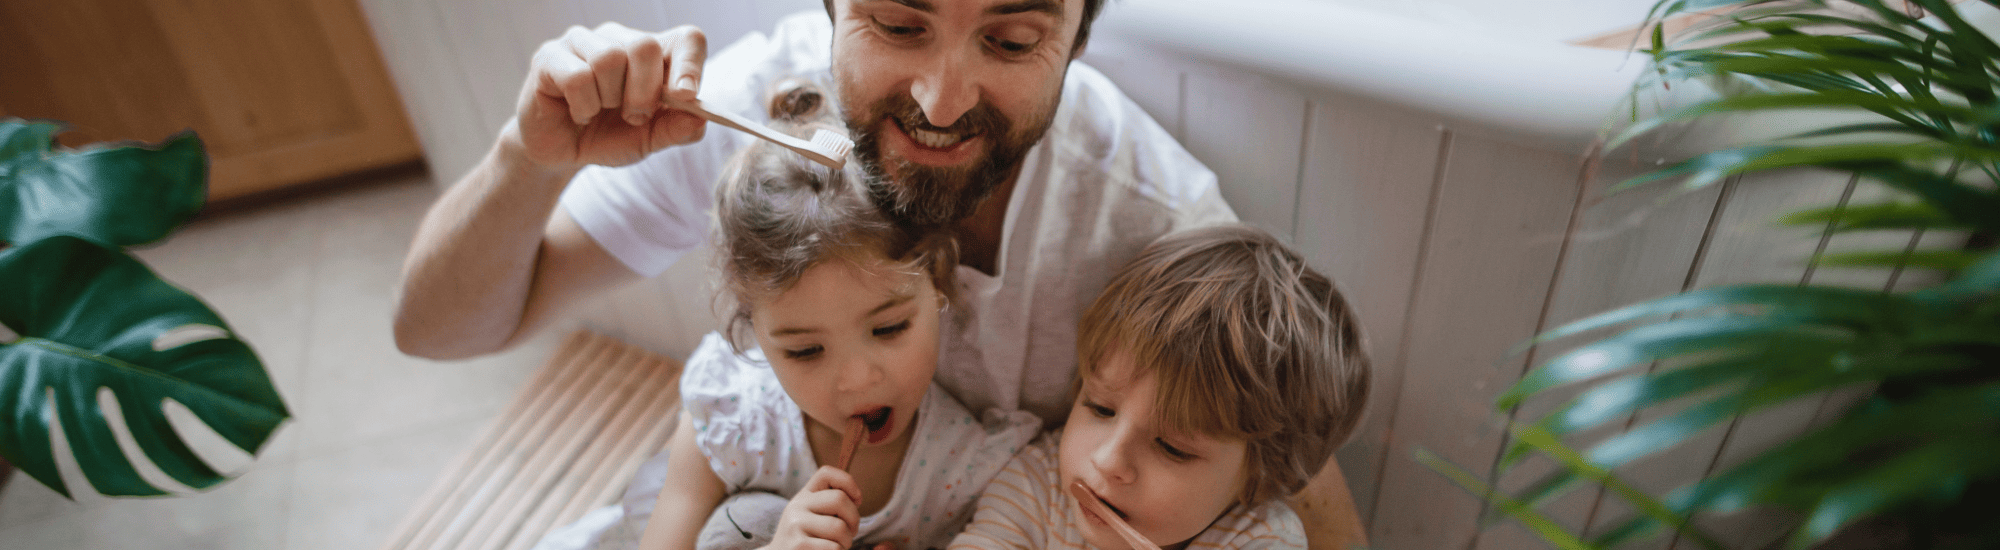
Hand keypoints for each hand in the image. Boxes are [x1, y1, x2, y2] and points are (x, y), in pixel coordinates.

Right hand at [506, 22, 708, 170]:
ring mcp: (583, 42)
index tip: (687, 95)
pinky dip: (583, 106)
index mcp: (652, 55)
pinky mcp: (550, 55)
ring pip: (610, 58)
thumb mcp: (647, 141)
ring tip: (600, 111)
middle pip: (645, 46)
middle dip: (644, 92)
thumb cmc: (607, 137)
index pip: (686, 39)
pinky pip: (578, 76)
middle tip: (633, 116)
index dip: (691, 64)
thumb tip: (700, 119)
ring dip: (609, 99)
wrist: (561, 153)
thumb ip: (675, 129)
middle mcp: (619, 38)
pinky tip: (578, 113)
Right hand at [763, 466, 863, 549]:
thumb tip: (856, 498)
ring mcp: (795, 525)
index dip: (848, 482)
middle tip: (850, 533)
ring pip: (840, 528)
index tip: (857, 500)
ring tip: (838, 546)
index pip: (826, 473)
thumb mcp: (810, 515)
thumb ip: (828, 504)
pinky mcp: (799, 546)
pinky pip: (834, 547)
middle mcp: (796, 507)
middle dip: (854, 519)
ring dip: (847, 541)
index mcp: (803, 496)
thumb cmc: (806, 539)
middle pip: (839, 499)